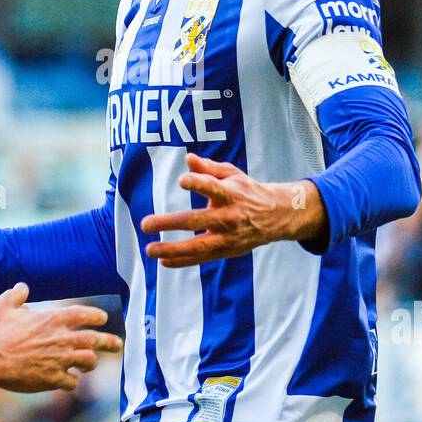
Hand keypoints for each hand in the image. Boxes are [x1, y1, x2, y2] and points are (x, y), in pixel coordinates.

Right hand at [0, 284, 121, 392]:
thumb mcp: (2, 305)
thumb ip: (15, 295)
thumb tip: (21, 287)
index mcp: (54, 319)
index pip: (85, 314)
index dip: (96, 317)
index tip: (102, 319)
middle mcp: (63, 338)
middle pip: (96, 340)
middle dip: (110, 342)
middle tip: (117, 345)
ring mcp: (61, 360)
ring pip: (88, 361)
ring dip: (90, 362)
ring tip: (89, 364)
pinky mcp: (54, 379)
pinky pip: (72, 382)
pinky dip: (71, 381)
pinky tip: (68, 381)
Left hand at [140, 153, 326, 267]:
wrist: (275, 216)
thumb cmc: (247, 191)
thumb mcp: (232, 174)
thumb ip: (209, 168)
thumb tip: (188, 159)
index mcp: (230, 194)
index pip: (212, 187)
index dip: (198, 183)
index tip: (182, 180)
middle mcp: (228, 217)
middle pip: (197, 220)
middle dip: (169, 223)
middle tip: (145, 223)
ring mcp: (227, 237)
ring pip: (198, 246)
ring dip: (172, 249)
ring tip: (150, 249)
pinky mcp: (226, 251)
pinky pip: (202, 258)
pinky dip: (182, 261)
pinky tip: (163, 262)